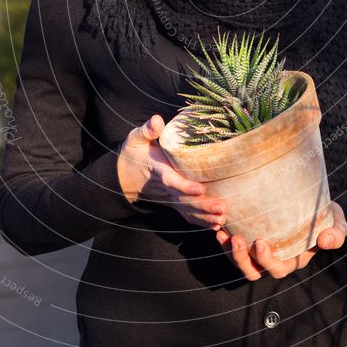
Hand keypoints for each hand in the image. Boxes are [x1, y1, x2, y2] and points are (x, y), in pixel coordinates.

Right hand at [117, 114, 225, 229]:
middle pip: (184, 200)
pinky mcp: (173, 202)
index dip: (186, 187)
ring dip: (205, 217)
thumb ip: (147, 130)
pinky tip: (216, 226)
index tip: (201, 189)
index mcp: (158, 170)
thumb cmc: (133, 153)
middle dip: (203, 206)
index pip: (172, 181)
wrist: (124, 175)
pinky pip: (187, 215)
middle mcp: (165, 188)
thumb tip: (157, 120)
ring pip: (187, 210)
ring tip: (223, 219)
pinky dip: (201, 222)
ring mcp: (169, 197)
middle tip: (222, 209)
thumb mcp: (135, 138)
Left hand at [215, 201, 346, 280]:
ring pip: (242, 262)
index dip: (266, 261)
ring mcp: (262, 250)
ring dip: (230, 251)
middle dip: (242, 259)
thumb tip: (326, 241)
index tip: (260, 243)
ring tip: (223, 233)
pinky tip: (221, 227)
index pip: (277, 269)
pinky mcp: (252, 237)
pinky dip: (226, 240)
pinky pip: (236, 246)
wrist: (318, 206)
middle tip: (237, 239)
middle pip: (254, 271)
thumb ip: (336, 234)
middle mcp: (275, 259)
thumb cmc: (328, 217)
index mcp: (293, 259)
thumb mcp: (337, 224)